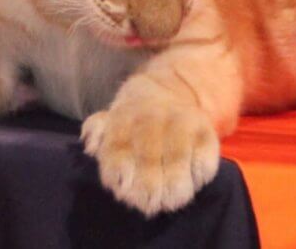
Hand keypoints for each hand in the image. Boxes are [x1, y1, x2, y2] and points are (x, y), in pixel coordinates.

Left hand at [81, 101, 219, 215]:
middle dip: (148, 188)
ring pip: (178, 157)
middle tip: (149, 205)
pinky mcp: (205, 127)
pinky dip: (198, 176)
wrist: (169, 91)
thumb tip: (90, 145)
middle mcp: (150, 116)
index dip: (120, 176)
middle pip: (148, 156)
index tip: (124, 193)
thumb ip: (97, 135)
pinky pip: (203, 156)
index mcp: (122, 119)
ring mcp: (180, 120)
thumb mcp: (109, 123)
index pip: (117, 149)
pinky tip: (192, 182)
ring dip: (175, 186)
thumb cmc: (133, 122)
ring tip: (171, 201)